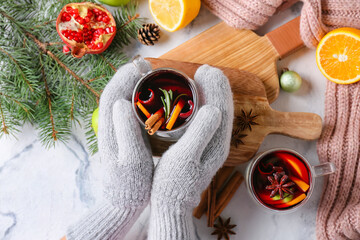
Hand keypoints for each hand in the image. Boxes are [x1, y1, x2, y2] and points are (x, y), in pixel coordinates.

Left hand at [66, 63, 153, 239]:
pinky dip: (135, 100)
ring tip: (147, 76)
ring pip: (119, 101)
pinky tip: (148, 99)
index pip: (112, 96)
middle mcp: (108, 128)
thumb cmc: (130, 185)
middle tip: (146, 66)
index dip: (123, 77)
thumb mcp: (132, 160)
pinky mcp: (120, 137)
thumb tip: (122, 102)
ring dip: (130, 86)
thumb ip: (126, 132)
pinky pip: (126, 112)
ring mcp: (113, 132)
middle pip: (114, 94)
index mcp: (110, 131)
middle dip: (127, 76)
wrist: (122, 203)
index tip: (140, 66)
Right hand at [148, 65, 233, 239]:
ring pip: (216, 114)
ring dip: (212, 95)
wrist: (171, 203)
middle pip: (222, 109)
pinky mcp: (202, 147)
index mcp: (216, 144)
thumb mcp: (185, 158)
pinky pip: (207, 121)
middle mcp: (218, 143)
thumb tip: (213, 109)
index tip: (207, 71)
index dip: (217, 89)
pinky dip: (204, 106)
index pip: (221, 109)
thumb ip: (200, 134)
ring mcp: (211, 145)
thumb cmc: (174, 183)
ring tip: (202, 79)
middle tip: (206, 69)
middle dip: (216, 87)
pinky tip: (195, 100)